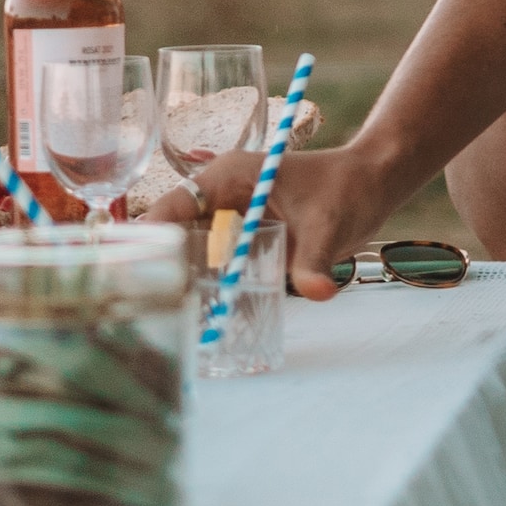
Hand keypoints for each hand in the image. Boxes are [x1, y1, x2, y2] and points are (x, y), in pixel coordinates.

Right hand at [142, 143, 395, 299]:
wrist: (372, 182)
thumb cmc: (348, 190)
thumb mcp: (329, 226)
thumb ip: (315, 262)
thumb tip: (316, 293)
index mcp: (227, 177)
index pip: (169, 210)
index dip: (146, 245)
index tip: (133, 284)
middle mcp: (218, 195)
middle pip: (170, 236)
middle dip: (157, 274)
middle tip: (148, 319)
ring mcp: (228, 216)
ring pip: (186, 251)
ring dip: (178, 284)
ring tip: (164, 328)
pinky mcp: (241, 235)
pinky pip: (211, 261)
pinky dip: (204, 286)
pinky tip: (200, 321)